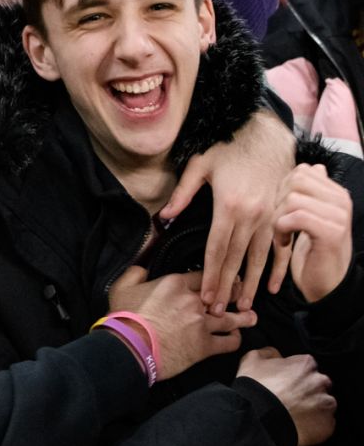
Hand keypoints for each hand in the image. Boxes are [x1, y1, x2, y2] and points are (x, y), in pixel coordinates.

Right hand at [108, 266, 256, 380]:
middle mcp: (194, 301)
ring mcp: (202, 324)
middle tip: (242, 292)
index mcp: (176, 283)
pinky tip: (236, 337)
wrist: (130, 345)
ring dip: (244, 317)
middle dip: (236, 292)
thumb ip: (135, 273)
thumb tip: (142, 270)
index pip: (203, 275)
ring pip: (232, 318)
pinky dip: (235, 339)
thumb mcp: (122, 287)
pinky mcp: (205, 346)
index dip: (214, 276)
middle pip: (223, 294)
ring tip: (251, 316)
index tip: (222, 277)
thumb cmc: (125, 317)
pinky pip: (228, 342)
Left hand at [160, 109, 293, 314]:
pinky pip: (281, 247)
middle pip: (235, 259)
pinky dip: (277, 268)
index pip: (216, 249)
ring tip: (243, 306)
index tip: (205, 296)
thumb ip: (183, 193)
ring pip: (258, 258)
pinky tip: (270, 286)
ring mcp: (270, 216)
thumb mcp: (199, 165)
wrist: (265, 134)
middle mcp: (251, 215)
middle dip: (226, 286)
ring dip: (250, 283)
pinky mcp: (281, 215)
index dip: (210, 275)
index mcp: (228, 206)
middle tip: (218, 311)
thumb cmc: (228, 148)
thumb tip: (164, 217)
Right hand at [237, 347, 335, 445]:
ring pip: (323, 404)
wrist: (257, 419)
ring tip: (293, 413)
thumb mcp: (251, 360)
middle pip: (318, 384)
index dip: (294, 373)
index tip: (286, 381)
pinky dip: (314, 423)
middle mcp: (320, 382)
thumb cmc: (255, 389)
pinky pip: (324, 423)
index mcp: (305, 364)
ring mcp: (326, 404)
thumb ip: (268, 353)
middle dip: (307, 390)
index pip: (306, 365)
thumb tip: (275, 355)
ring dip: (312, 407)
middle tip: (289, 398)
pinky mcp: (327, 425)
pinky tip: (298, 424)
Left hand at [272, 164, 352, 302]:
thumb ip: (311, 193)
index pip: (302, 171)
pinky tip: (284, 243)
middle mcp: (341, 201)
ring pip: (292, 198)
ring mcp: (339, 216)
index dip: (282, 188)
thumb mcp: (310, 217)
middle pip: (295, 180)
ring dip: (278, 218)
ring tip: (282, 236)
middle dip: (278, 201)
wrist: (327, 284)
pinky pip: (295, 217)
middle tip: (280, 223)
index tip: (282, 210)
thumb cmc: (313, 251)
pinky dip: (282, 230)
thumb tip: (315, 167)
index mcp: (336, 194)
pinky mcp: (331, 232)